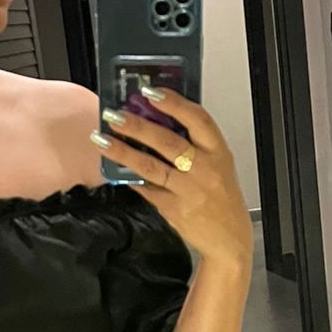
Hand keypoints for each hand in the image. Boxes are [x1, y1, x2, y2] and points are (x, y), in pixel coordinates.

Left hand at [95, 87, 253, 266]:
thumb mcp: (219, 165)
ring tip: (102, 139)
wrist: (229, 238)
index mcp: (218, 152)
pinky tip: (114, 169)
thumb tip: (158, 120)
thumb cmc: (222, 197)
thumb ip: (195, 145)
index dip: (175, 103)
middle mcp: (204, 169)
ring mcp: (188, 190)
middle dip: (137, 126)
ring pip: (151, 166)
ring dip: (123, 152)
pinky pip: (147, 189)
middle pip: (168, 141)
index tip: (152, 92)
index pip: (198, 120)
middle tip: (114, 115)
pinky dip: (130, 178)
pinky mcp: (174, 209)